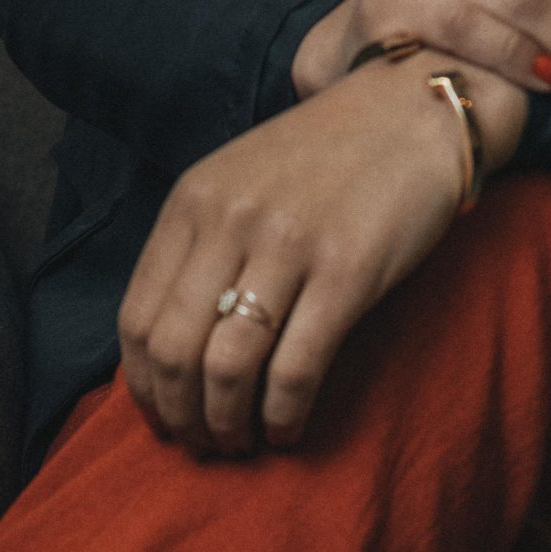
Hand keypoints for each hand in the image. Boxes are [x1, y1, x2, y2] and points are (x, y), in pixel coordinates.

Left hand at [117, 53, 527, 455]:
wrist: (413, 108)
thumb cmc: (328, 154)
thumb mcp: (242, 178)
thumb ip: (202, 243)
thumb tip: (168, 348)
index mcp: (195, 200)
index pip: (137, 318)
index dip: (143, 386)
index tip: (164, 415)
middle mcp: (232, 221)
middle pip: (173, 352)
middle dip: (182, 416)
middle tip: (206, 443)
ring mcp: (290, 246)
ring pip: (227, 368)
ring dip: (228, 425)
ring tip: (244, 442)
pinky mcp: (348, 271)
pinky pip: (295, 369)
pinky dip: (284, 416)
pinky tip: (289, 428)